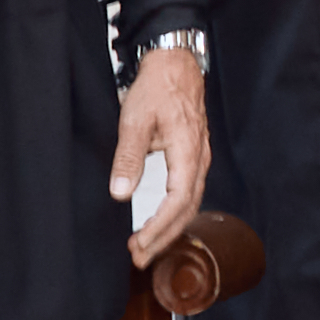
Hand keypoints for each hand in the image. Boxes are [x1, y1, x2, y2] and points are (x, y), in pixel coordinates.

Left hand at [108, 38, 210, 264]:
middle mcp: (199, 158)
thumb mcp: (134, 119)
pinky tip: (159, 220)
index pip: (178, 201)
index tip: (139, 245)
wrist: (175, 62)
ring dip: (168, 227)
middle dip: (164, 237)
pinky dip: (174, 212)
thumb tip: (120, 193)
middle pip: (187, 209)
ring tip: (145, 246)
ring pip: (190, 202)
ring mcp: (199, 157)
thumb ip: (128, 157)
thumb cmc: (157, 87)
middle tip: (139, 258)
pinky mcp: (193, 155)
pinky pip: (188, 191)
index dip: (159, 228)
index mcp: (189, 151)